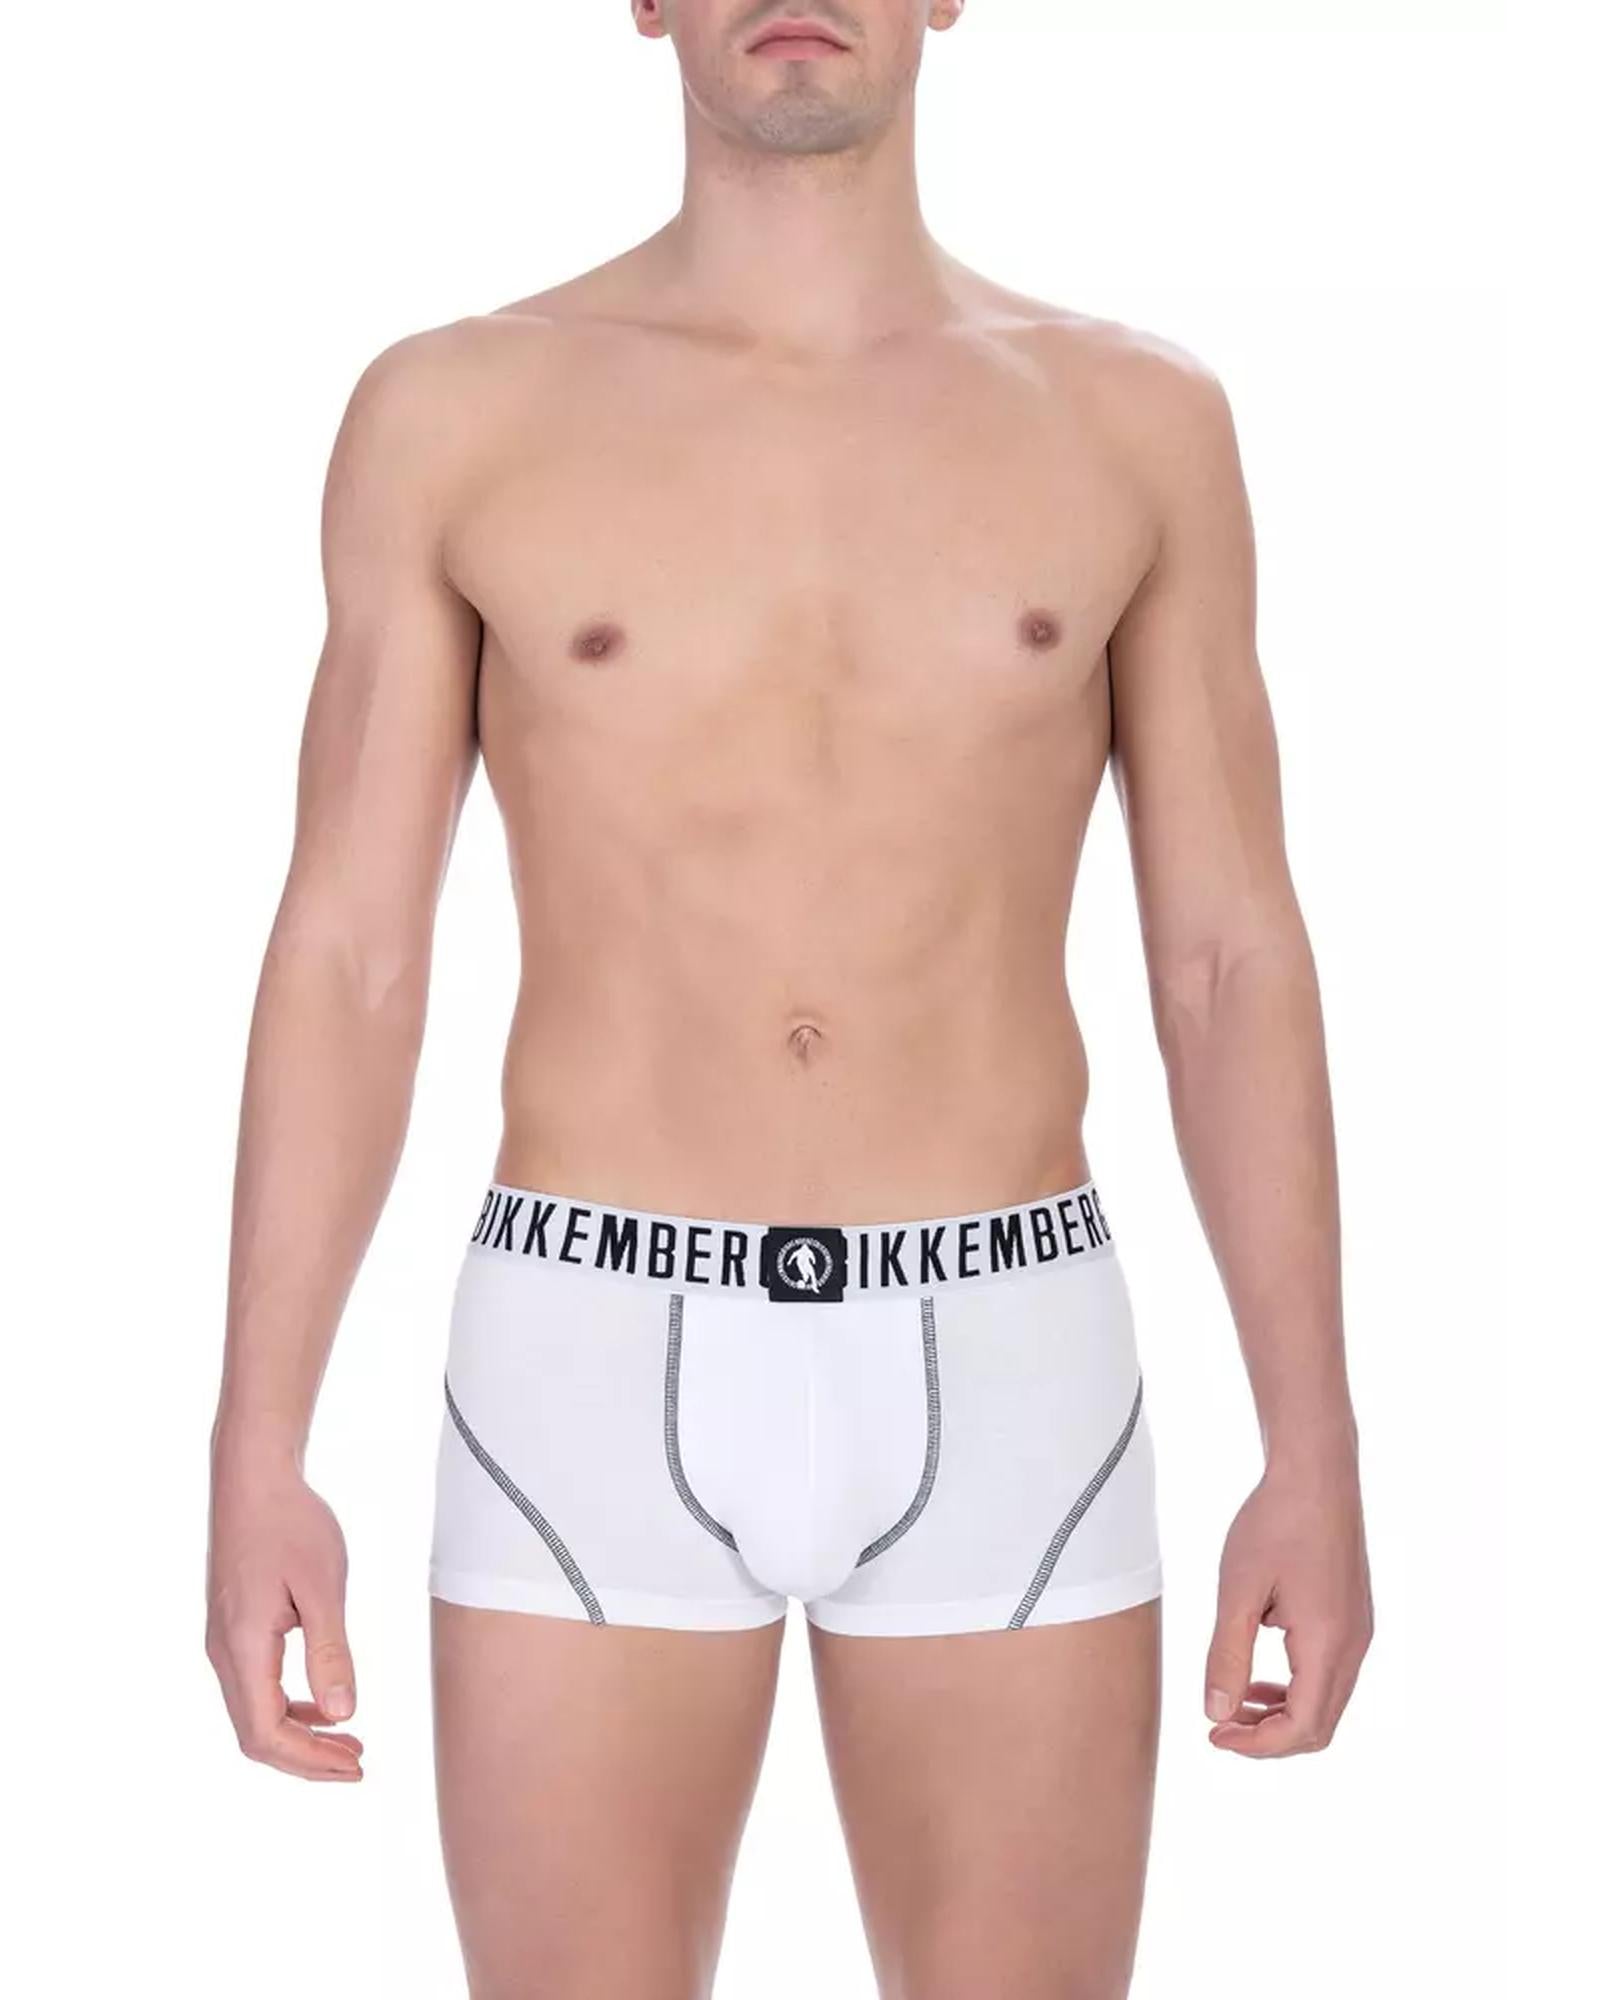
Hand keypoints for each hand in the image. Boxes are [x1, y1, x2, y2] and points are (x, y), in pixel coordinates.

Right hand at [206, 1451, 363, 1780]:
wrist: (253, 1478)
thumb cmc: (291, 1524)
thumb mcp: (322, 1588)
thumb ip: (331, 1652)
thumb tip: (344, 1715)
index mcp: (243, 1647)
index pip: (266, 1734)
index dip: (309, 1762)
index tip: (355, 1767)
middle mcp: (224, 1652)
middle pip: (256, 1733)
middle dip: (306, 1758)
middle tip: (358, 1763)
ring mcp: (224, 1641)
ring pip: (254, 1712)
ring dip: (300, 1735)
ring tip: (349, 1741)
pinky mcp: (233, 1628)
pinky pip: (256, 1686)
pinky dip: (289, 1707)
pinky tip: (323, 1704)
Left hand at [1204, 1456, 1372, 1756]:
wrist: (1316, 1473)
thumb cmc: (1276, 1523)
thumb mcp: (1238, 1591)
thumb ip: (1227, 1655)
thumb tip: (1215, 1712)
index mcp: (1328, 1645)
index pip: (1302, 1729)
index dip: (1257, 1745)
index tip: (1214, 1735)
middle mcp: (1354, 1647)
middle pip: (1319, 1725)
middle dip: (1268, 1736)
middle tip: (1220, 1726)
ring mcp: (1358, 1633)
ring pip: (1325, 1701)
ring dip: (1281, 1712)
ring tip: (1233, 1700)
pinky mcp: (1353, 1618)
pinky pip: (1328, 1672)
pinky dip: (1294, 1685)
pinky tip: (1258, 1669)